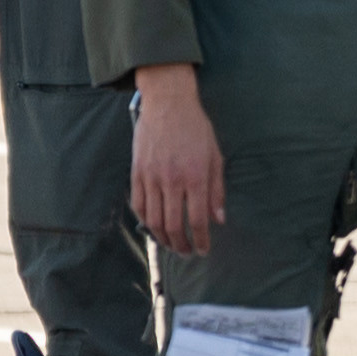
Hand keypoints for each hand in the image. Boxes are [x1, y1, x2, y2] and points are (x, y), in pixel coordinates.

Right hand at [132, 64, 224, 255]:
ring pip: (154, 220)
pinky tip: (153, 227)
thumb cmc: (196, 128)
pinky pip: (138, 205)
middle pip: (174, 226)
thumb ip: (217, 189)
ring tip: (171, 245)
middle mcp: (173, 180)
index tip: (204, 250)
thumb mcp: (215, 156)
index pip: (198, 220)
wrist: (168, 103)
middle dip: (182, 245)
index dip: (201, 240)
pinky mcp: (137, 173)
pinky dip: (145, 221)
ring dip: (163, 239)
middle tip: (187, 252)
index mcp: (196, 176)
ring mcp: (152, 177)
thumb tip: (219, 219)